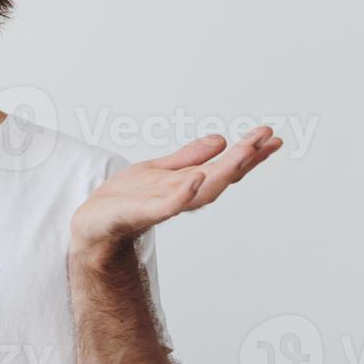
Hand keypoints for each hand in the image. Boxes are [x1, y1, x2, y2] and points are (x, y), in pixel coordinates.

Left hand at [70, 126, 281, 259]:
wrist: (92, 226)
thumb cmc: (123, 200)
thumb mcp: (158, 170)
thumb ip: (188, 157)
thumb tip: (220, 140)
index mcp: (185, 183)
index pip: (223, 168)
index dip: (248, 154)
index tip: (271, 138)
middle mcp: (180, 195)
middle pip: (220, 177)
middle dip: (245, 159)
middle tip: (267, 139)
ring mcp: (163, 204)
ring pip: (201, 190)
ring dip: (224, 170)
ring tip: (244, 150)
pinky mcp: (140, 213)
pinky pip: (166, 206)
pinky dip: (183, 194)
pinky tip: (196, 178)